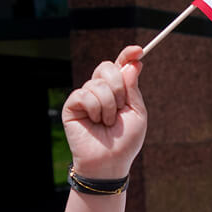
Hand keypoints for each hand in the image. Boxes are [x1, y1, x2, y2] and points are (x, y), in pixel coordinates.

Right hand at [62, 45, 146, 178]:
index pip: (120, 66)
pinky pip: (85, 94)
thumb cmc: (125, 141)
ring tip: (107, 123)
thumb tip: (133, 63)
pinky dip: (95, 109)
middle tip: (120, 108)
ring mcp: (86, 96)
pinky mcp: (72, 104)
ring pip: (98, 83)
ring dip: (109, 106)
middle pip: (107, 67)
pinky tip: (94, 122)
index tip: (138, 50)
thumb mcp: (137, 113)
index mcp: (118, 91)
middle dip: (118, 86)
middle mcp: (101, 90)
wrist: (110, 161)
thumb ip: (133, 88)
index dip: (127, 55)